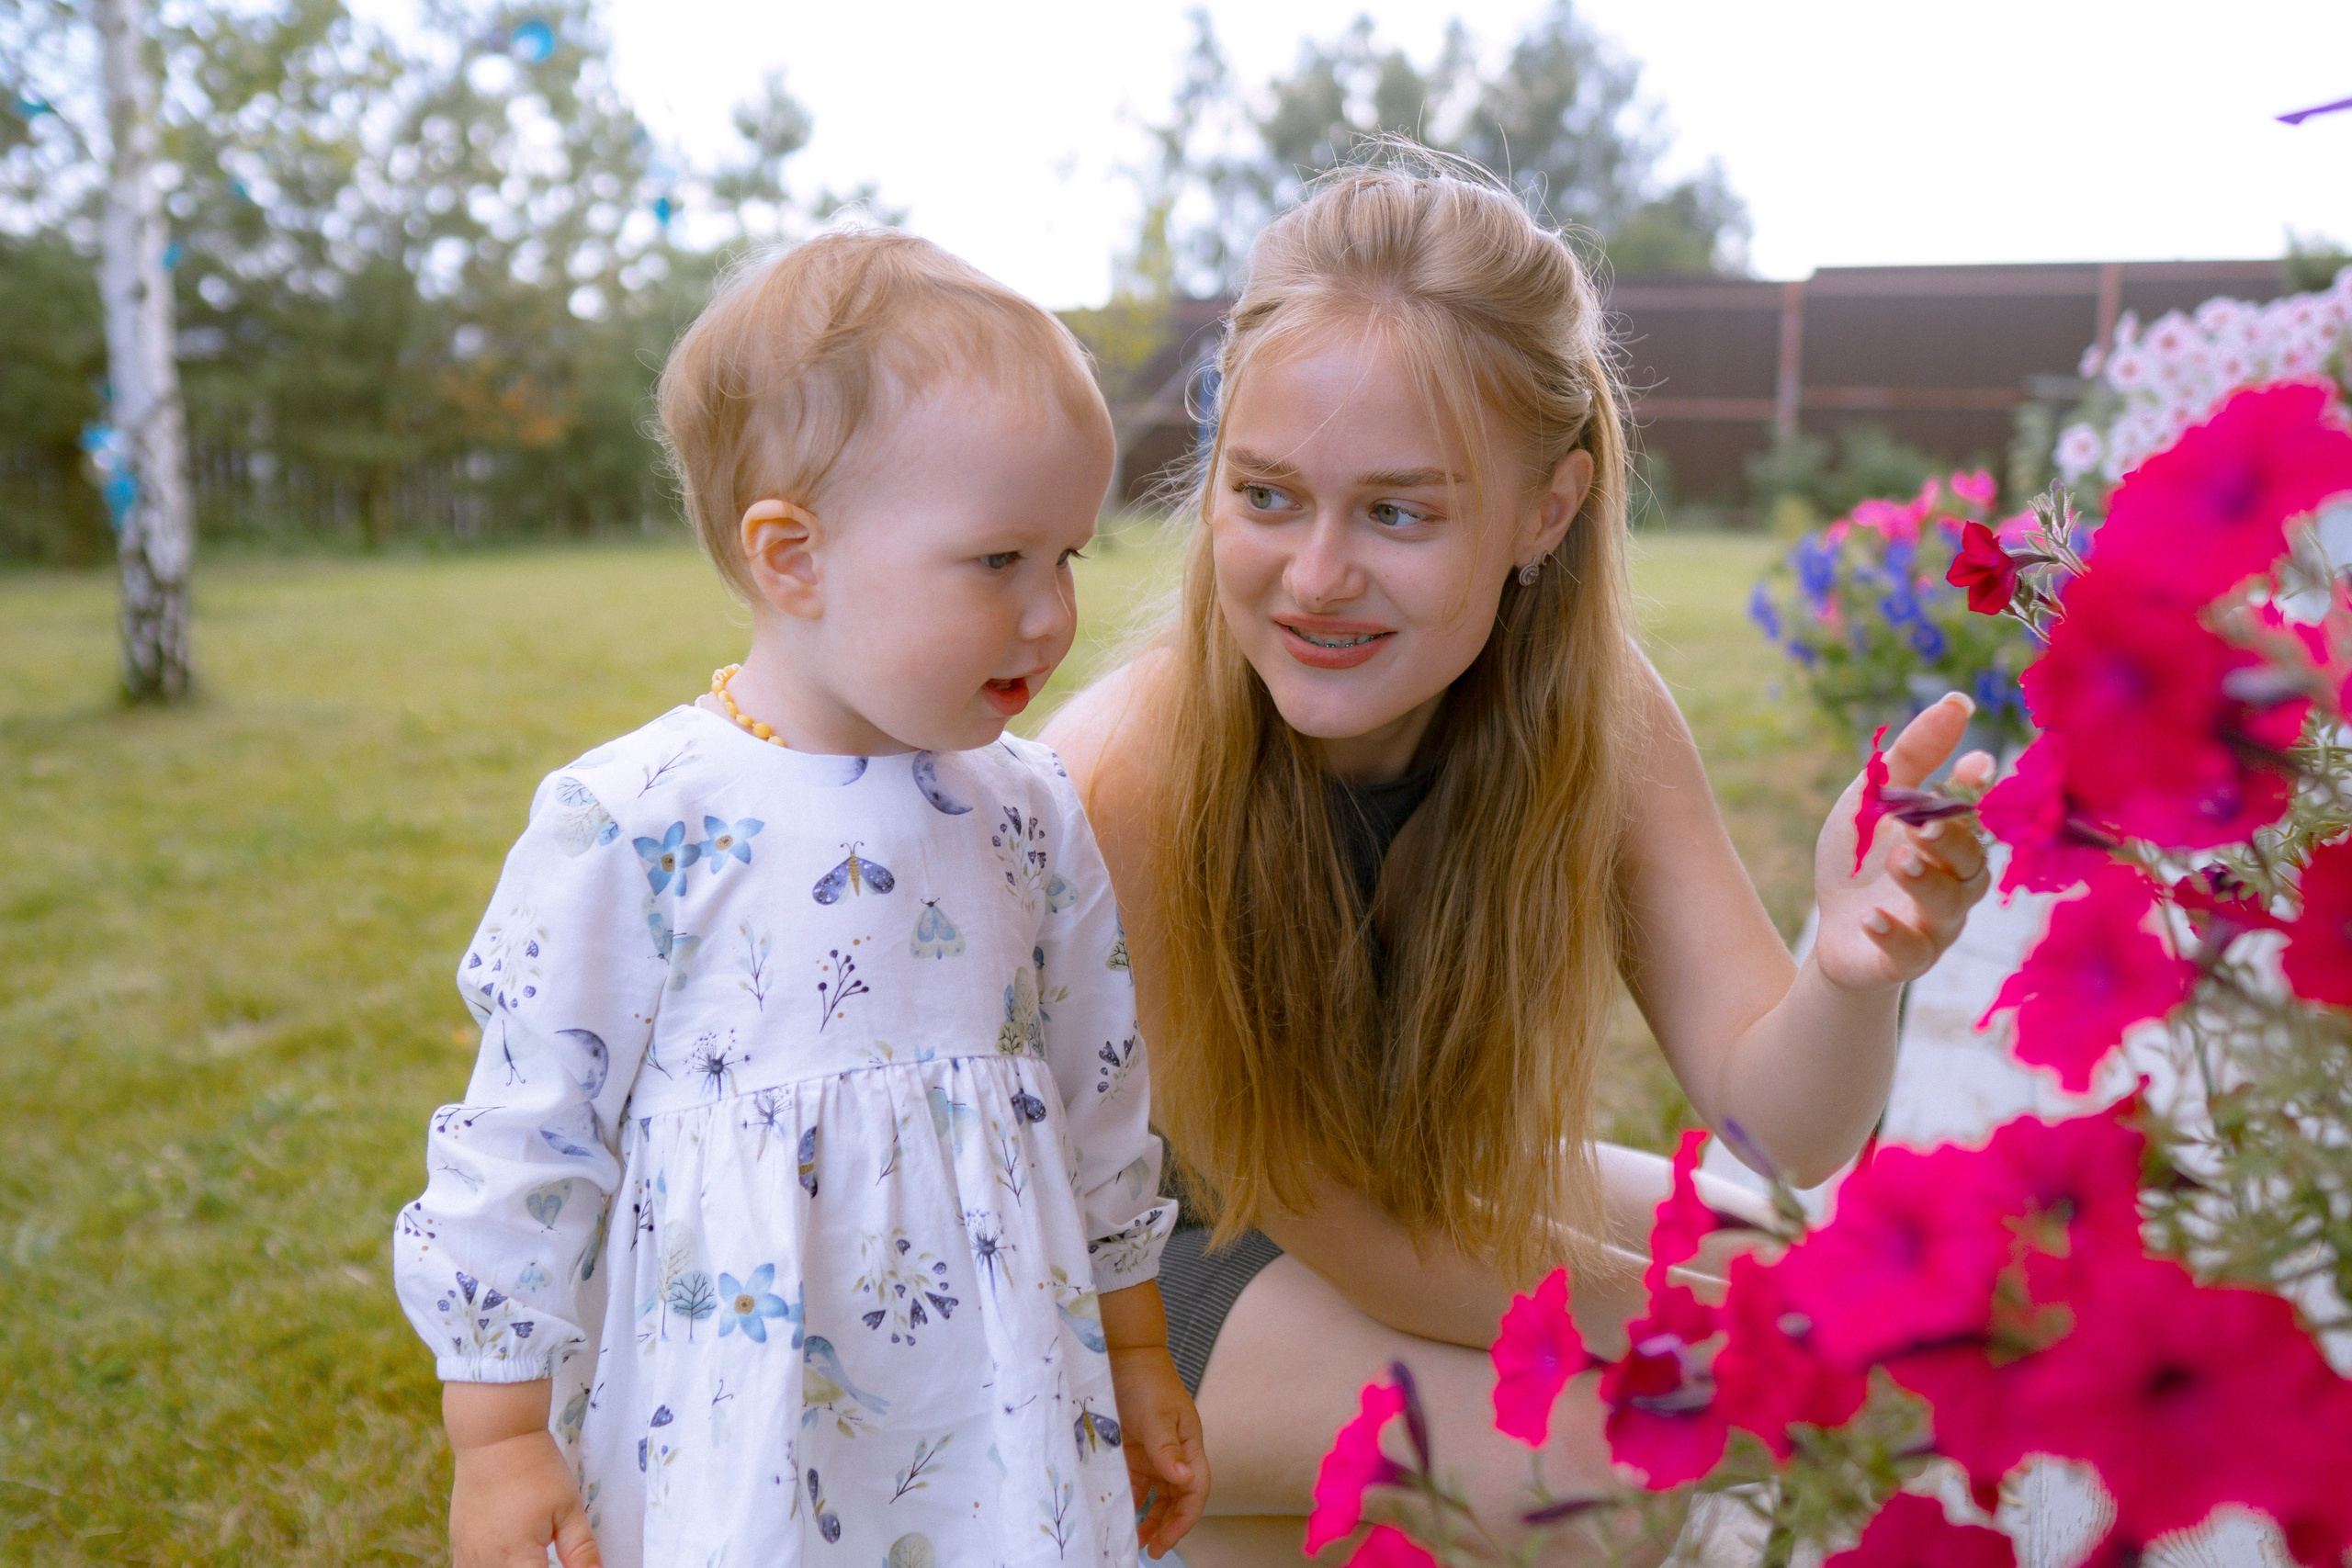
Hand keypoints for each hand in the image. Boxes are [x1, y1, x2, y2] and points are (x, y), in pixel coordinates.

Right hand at [446, 1381, 599, 1567]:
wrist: (495, 1437)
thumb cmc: (537, 1469)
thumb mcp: (568, 1508)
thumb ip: (581, 1550)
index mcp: (518, 1558)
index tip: (563, 1563)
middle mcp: (487, 1563)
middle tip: (547, 1555)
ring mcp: (467, 1555)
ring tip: (529, 1554)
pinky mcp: (456, 1543)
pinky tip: (507, 1559)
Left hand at [1105, 1345, 1208, 1557]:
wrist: (1125, 1355)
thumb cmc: (1146, 1381)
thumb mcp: (1156, 1415)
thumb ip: (1167, 1449)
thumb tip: (1184, 1481)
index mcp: (1190, 1446)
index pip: (1196, 1491)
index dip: (1185, 1519)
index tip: (1167, 1541)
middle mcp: (1176, 1454)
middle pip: (1179, 1500)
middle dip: (1169, 1527)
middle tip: (1152, 1551)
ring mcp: (1155, 1455)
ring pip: (1159, 1497)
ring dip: (1152, 1520)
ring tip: (1138, 1542)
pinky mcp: (1135, 1453)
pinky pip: (1137, 1486)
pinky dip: (1132, 1503)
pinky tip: (1122, 1516)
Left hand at [1812, 693, 1994, 991]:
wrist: (1837, 934)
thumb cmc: (1863, 861)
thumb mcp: (1873, 801)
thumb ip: (1914, 757)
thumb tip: (1957, 702)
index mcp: (1952, 841)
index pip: (1976, 815)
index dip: (1976, 793)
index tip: (1973, 766)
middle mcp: (1956, 884)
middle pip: (1970, 862)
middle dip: (1950, 840)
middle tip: (1924, 823)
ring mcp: (1935, 925)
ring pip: (1948, 905)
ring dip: (1925, 881)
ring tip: (1898, 859)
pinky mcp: (1905, 960)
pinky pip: (1909, 952)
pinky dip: (1892, 934)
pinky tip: (1870, 917)